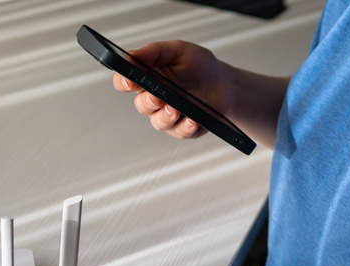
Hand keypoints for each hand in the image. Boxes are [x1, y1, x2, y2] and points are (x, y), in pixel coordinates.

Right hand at [113, 40, 231, 140]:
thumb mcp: (178, 50)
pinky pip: (178, 132)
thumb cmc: (200, 67)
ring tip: (177, 109)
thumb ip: (153, 52)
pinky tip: (193, 119)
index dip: (124, 82)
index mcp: (149, 77)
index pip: (125, 82)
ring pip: (157, 122)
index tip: (130, 82)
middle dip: (148, 102)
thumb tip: (130, 56)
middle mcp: (154, 97)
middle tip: (158, 97)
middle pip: (140, 105)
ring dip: (166, 117)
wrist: (226, 84)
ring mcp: (167, 114)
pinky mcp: (182, 128)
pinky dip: (185, 127)